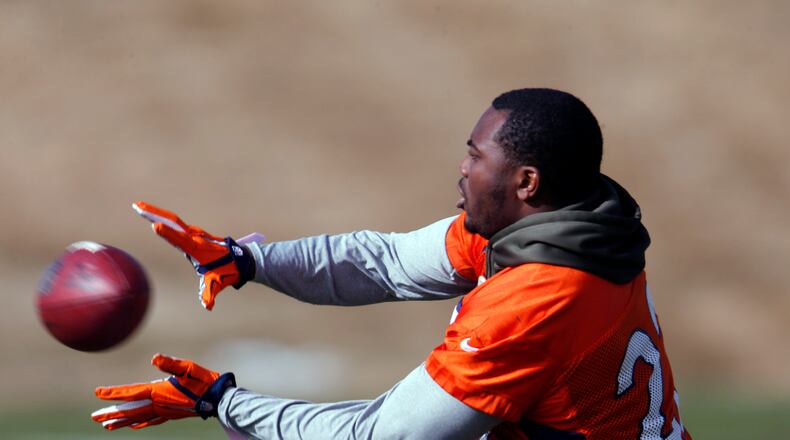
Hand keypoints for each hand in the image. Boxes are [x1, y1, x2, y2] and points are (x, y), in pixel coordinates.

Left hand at [91, 354, 235, 429]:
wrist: (219, 399)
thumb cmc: (203, 380)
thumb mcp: (188, 367)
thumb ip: (170, 364)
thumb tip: (155, 358)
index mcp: (159, 392)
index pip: (131, 393)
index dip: (113, 393)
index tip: (97, 393)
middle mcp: (159, 405)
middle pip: (130, 411)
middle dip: (112, 413)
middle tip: (95, 417)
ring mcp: (165, 412)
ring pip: (138, 418)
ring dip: (122, 422)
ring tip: (107, 426)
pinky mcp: (171, 414)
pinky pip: (151, 421)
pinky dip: (139, 424)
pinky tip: (134, 427)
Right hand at [133, 201, 254, 309]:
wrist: (241, 260)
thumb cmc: (228, 271)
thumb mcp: (217, 283)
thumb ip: (209, 293)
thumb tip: (208, 306)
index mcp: (197, 248)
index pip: (180, 239)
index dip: (168, 233)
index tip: (155, 225)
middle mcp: (195, 237)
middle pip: (173, 221)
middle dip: (154, 212)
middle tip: (137, 205)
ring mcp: (195, 234)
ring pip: (174, 220)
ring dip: (157, 213)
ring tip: (140, 207)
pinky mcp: (194, 234)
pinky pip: (177, 224)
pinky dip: (164, 218)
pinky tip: (154, 216)